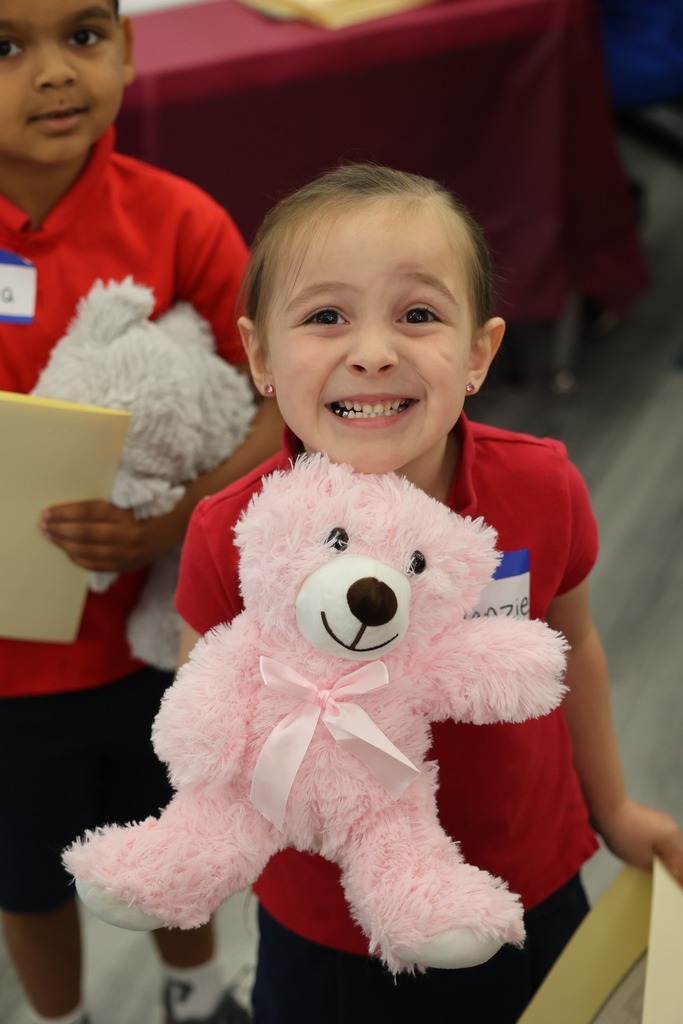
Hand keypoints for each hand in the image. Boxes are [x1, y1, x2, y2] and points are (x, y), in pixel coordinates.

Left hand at [39, 500, 177, 572]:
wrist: (183, 523)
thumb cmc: (156, 502)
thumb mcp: (134, 496)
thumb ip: (109, 499)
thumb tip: (76, 499)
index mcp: (128, 514)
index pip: (88, 513)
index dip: (65, 513)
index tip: (47, 512)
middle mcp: (127, 536)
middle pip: (85, 533)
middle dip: (60, 529)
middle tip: (43, 525)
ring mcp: (128, 554)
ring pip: (89, 552)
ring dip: (66, 545)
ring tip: (50, 537)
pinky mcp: (129, 565)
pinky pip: (98, 565)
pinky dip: (80, 559)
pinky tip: (68, 552)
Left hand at [597, 797, 682, 884]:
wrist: (607, 808)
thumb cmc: (625, 835)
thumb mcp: (642, 860)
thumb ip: (658, 869)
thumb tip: (666, 873)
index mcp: (673, 838)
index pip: (681, 864)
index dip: (680, 879)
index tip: (679, 890)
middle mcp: (671, 827)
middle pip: (678, 853)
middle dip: (675, 868)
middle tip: (672, 885)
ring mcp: (661, 821)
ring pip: (670, 845)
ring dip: (667, 858)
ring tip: (663, 874)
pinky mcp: (651, 819)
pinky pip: (660, 838)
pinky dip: (659, 850)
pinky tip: (653, 858)